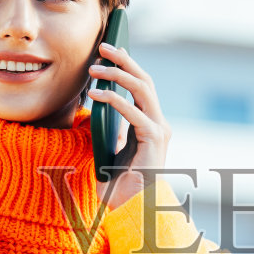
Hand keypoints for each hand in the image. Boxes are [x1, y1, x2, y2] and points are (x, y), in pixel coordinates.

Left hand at [88, 41, 170, 210]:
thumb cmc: (118, 181)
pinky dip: (114, 100)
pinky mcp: (154, 140)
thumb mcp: (110, 146)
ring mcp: (159, 131)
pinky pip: (134, 113)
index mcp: (150, 123)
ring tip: (94, 68)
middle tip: (102, 46)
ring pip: (142, 90)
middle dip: (124, 59)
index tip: (111, 49)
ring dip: (117, 74)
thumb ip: (110, 125)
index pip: (142, 85)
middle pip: (144, 80)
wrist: (130, 208)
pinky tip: (95, 95)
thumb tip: (96, 102)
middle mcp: (159, 123)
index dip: (128, 64)